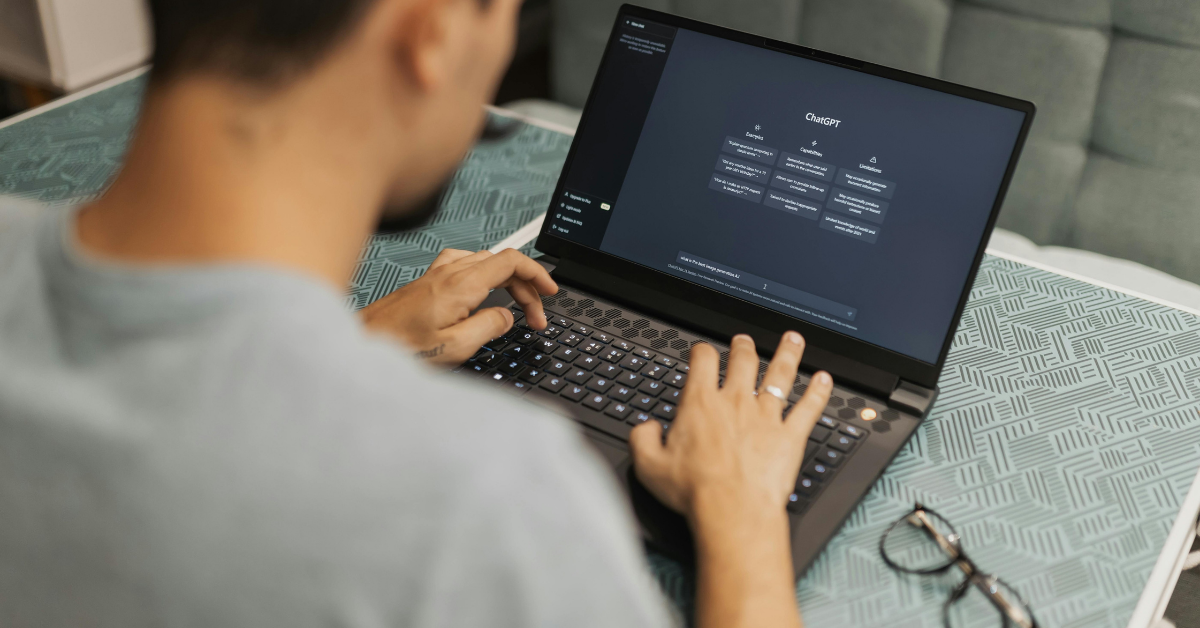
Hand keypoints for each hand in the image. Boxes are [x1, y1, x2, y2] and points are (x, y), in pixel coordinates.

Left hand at [360, 248, 556, 364]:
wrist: (360, 343)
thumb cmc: (397, 347)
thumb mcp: (454, 347)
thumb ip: (488, 328)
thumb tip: (506, 317)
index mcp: (461, 285)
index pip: (511, 261)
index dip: (537, 274)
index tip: (550, 291)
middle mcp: (449, 272)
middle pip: (501, 261)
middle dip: (526, 286)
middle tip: (535, 316)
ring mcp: (436, 273)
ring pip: (485, 261)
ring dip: (506, 280)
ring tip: (516, 304)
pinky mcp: (427, 281)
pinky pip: (465, 265)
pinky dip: (485, 275)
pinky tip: (483, 290)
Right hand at [630, 332, 831, 627]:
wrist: (732, 510)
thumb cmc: (694, 491)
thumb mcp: (649, 466)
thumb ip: (643, 440)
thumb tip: (646, 428)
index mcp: (701, 404)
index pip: (702, 362)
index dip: (702, 351)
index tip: (702, 351)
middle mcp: (736, 403)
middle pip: (743, 361)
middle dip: (743, 346)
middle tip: (744, 340)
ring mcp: (767, 417)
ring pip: (780, 375)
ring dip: (787, 354)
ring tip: (793, 340)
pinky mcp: (790, 436)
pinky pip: (808, 408)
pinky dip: (818, 392)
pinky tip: (825, 380)